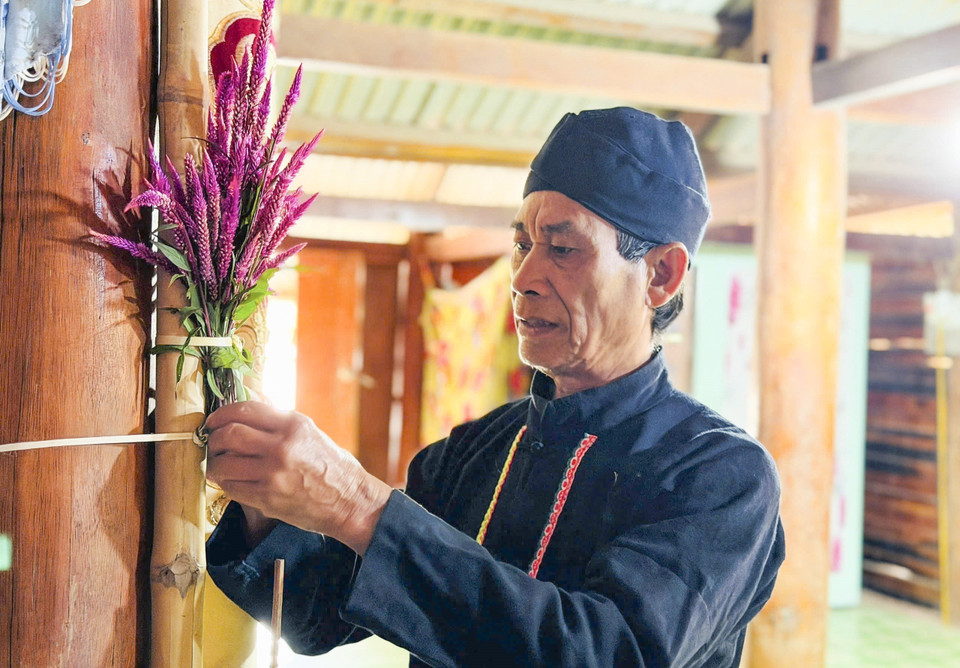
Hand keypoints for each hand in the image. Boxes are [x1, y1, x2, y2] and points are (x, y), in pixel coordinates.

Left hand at [206, 401, 392, 554]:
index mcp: (294, 425)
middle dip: (214, 438)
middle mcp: (282, 446)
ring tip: (218, 463)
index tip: (214, 421)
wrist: (349, 501)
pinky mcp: (267, 499)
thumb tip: (248, 401)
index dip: (222, 414)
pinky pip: (231, 487)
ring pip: (223, 463)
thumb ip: (278, 420)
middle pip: (229, 434)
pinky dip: (225, 482)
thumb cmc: (331, 465)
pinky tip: (230, 480)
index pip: (245, 409)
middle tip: (213, 443)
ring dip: (215, 463)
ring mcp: (273, 474)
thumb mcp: (309, 432)